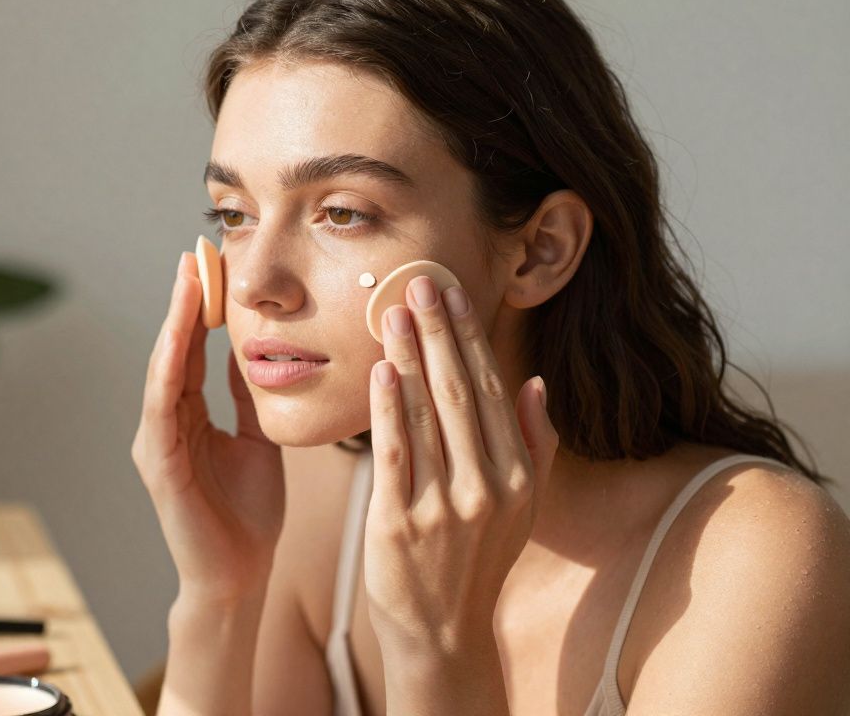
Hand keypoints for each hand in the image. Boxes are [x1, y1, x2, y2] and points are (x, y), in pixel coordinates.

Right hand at [131, 251, 284, 603]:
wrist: (240, 575)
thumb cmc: (247, 514)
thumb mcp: (256, 440)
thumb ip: (245, 398)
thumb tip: (251, 351)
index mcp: (189, 416)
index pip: (194, 349)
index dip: (204, 307)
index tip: (215, 263)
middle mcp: (166, 422)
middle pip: (174, 348)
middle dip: (186, 300)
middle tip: (197, 252)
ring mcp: (157, 442)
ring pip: (164, 368)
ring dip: (175, 322)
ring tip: (188, 279)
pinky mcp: (158, 463)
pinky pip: (161, 405)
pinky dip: (168, 366)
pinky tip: (178, 336)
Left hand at [363, 275, 557, 656]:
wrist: (444, 634)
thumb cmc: (479, 562)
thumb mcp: (522, 508)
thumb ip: (533, 445)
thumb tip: (536, 384)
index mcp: (516, 476)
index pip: (490, 390)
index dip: (470, 338)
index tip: (454, 294)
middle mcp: (485, 486)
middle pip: (458, 392)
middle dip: (439, 332)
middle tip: (419, 283)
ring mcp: (442, 506)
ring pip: (425, 414)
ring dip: (410, 357)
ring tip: (395, 312)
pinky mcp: (398, 522)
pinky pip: (394, 453)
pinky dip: (388, 408)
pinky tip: (381, 369)